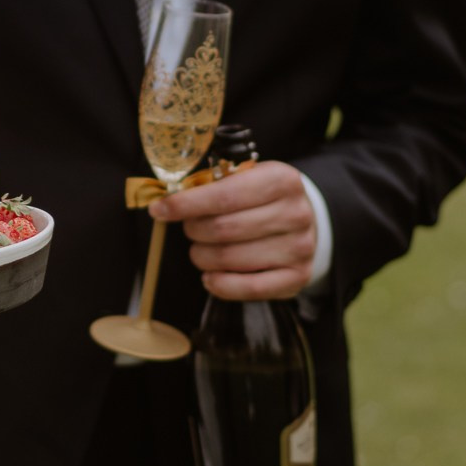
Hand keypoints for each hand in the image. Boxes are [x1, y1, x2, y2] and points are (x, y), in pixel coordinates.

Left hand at [152, 161, 316, 300]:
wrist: (307, 220)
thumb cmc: (263, 198)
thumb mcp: (246, 177)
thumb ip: (213, 184)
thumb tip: (168, 200)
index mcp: (281, 180)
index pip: (223, 196)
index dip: (185, 204)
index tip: (159, 210)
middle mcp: (295, 213)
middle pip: (223, 229)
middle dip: (193, 230)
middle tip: (189, 228)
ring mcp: (299, 247)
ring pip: (230, 258)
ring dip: (202, 256)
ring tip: (201, 249)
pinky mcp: (298, 277)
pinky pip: (249, 288)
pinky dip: (220, 284)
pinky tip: (210, 275)